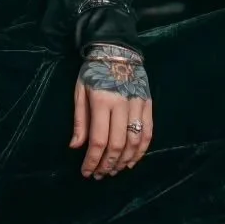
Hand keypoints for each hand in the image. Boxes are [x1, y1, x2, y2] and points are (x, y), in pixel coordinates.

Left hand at [70, 43, 151, 177]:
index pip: (98, 140)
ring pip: (135, 142)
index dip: (92, 160)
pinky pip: (148, 132)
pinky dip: (141, 150)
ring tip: (114, 170)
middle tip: (100, 174)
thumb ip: (80, 120)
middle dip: (108, 164)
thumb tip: (76, 147)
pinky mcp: (148, 104)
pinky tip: (132, 160)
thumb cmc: (93, 71)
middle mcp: (122, 105)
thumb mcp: (80, 92)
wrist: (117, 49)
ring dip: (124, 160)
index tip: (86, 172)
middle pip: (118, 144)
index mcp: (102, 101)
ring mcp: (138, 105)